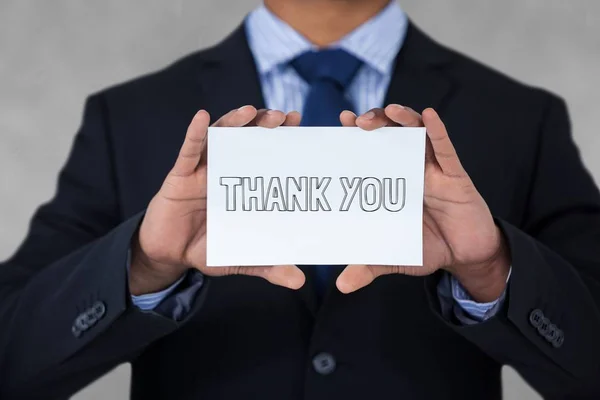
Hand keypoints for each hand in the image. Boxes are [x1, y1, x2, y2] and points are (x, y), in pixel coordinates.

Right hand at [129, 106, 304, 294]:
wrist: (170, 255)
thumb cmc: (207, 248)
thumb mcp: (241, 257)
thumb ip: (267, 265)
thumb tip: (299, 281)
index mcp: (244, 184)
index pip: (266, 154)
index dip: (282, 138)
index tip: (299, 124)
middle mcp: (226, 170)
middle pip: (247, 138)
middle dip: (264, 124)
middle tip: (283, 117)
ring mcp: (203, 170)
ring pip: (220, 137)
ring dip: (235, 121)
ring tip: (251, 112)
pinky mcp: (179, 176)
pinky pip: (188, 151)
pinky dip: (194, 134)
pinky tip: (201, 117)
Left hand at [336, 105, 510, 301]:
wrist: (466, 256)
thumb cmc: (428, 248)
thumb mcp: (395, 257)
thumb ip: (370, 266)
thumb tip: (342, 286)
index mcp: (392, 183)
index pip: (370, 151)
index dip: (355, 136)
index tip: (339, 124)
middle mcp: (410, 169)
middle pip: (391, 134)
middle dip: (375, 121)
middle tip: (356, 121)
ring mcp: (433, 170)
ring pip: (417, 133)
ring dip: (402, 118)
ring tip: (388, 111)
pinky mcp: (456, 176)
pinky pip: (446, 149)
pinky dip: (438, 131)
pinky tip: (429, 116)